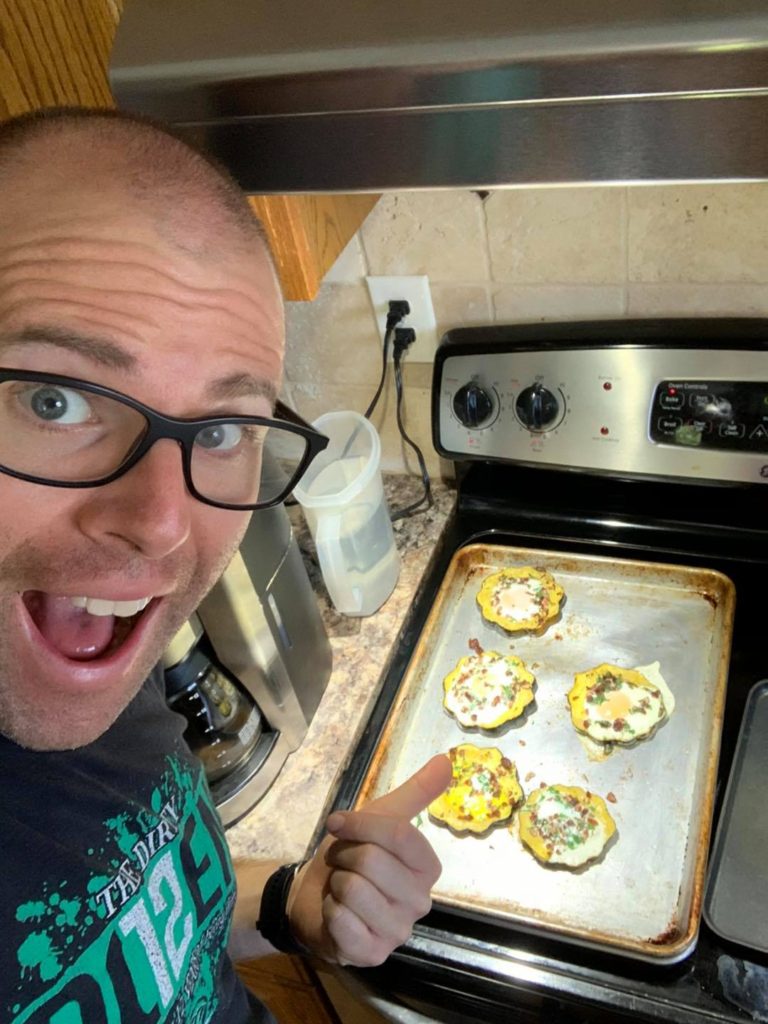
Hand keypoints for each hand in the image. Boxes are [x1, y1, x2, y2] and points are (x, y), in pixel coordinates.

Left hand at [287, 753, 450, 965]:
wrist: (311, 896)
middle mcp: (420, 901)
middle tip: (343, 864)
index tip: (337, 823)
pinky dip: (329, 910)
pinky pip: (342, 920)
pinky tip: (336, 914)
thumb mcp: (379, 818)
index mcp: (427, 867)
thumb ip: (415, 793)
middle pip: (372, 861)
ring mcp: (398, 931)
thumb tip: (447, 760)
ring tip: (340, 888)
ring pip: (354, 889)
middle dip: (344, 855)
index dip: (361, 824)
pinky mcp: (372, 954)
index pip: (399, 835)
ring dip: (335, 883)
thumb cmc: (350, 856)